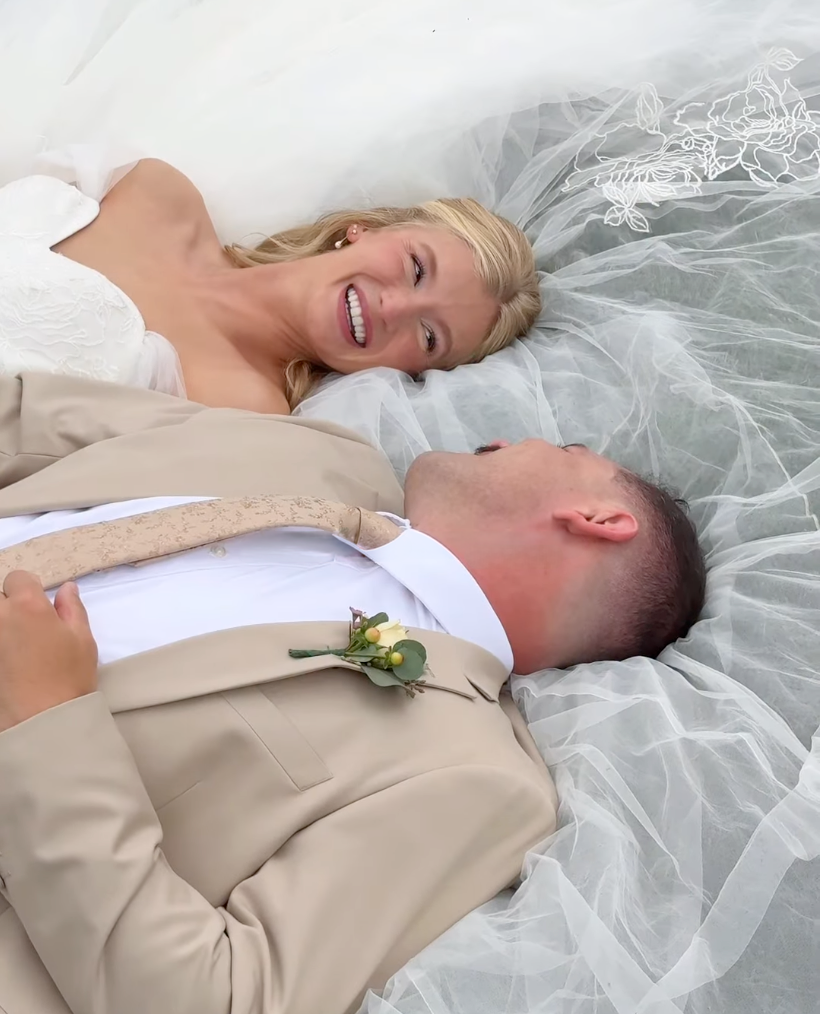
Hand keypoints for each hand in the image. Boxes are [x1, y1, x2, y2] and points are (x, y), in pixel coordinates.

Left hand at [0, 571, 97, 731]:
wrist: (43, 720)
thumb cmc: (69, 677)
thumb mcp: (82, 639)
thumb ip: (72, 608)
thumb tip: (66, 589)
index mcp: (27, 606)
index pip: (18, 578)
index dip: (29, 588)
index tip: (39, 604)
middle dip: (10, 606)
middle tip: (27, 626)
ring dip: (4, 627)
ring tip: (17, 645)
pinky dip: (1, 647)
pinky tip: (11, 663)